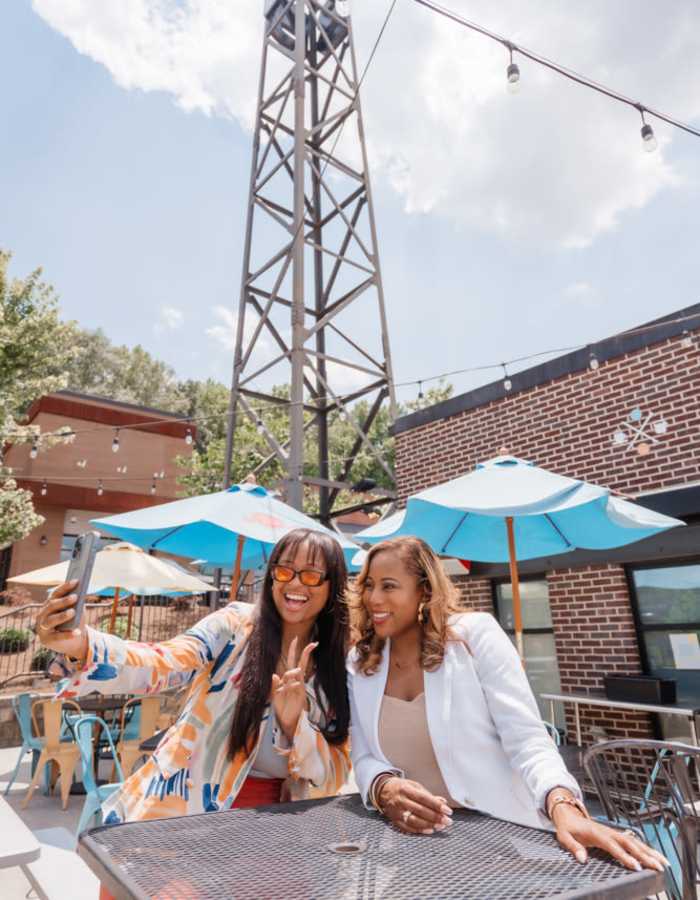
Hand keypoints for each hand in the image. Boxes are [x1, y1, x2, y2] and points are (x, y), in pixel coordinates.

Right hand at [33, 581, 88, 661]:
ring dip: (62, 615)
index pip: (55, 594)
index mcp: (49, 605)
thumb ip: (77, 603)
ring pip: (50, 620)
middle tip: (75, 597)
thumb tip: (81, 593)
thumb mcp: (77, 611)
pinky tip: (77, 632)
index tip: (76, 581)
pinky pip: (57, 636)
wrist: (74, 641)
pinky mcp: (46, 640)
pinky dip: (68, 634)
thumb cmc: (75, 622)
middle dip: (63, 601)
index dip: (65, 587)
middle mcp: (42, 615)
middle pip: (51, 606)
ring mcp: (42, 628)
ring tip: (73, 612)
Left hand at [271, 637, 316, 740]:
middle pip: (301, 663)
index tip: (296, 639)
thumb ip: (274, 685)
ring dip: (290, 674)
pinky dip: (292, 682)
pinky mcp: (302, 693)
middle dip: (306, 653)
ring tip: (284, 686)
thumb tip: (274, 674)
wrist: (286, 721)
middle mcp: (295, 680)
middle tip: (314, 643)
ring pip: (296, 672)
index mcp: (287, 679)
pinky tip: (287, 687)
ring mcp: (299, 686)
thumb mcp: (274, 695)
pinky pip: (298, 682)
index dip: (293, 650)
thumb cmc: (281, 708)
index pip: (291, 661)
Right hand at [377, 776, 452, 834]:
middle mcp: (400, 801)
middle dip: (435, 817)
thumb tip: (443, 802)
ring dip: (429, 825)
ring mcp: (396, 812)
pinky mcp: (395, 821)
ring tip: (440, 826)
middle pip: (420, 811)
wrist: (384, 791)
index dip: (436, 805)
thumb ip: (428, 795)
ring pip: (414, 821)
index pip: (423, 798)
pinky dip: (420, 831)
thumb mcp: (414, 786)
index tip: (447, 810)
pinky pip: (408, 828)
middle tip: (447, 821)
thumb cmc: (402, 788)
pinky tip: (430, 830)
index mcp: (406, 789)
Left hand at [552, 804, 668, 871]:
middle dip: (645, 856)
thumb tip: (582, 858)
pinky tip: (656, 857)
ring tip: (664, 863)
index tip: (636, 866)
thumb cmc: (567, 827)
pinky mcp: (617, 835)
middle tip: (658, 867)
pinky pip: (634, 842)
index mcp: (597, 833)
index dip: (625, 856)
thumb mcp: (564, 836)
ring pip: (635, 842)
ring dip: (650, 852)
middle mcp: (609, 832)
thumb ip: (573, 847)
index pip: (613, 846)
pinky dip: (646, 849)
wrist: (568, 813)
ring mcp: (614, 832)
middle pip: (630, 844)